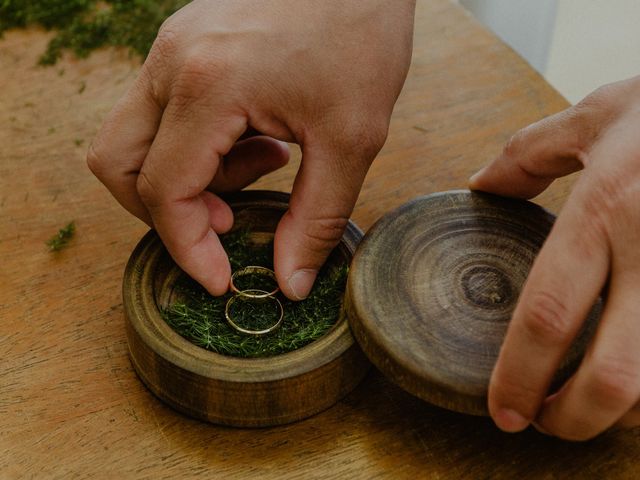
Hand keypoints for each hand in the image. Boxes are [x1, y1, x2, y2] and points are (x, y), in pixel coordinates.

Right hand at [88, 0, 415, 298]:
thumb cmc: (361, 32)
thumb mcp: (351, 138)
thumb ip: (315, 219)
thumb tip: (290, 283)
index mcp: (206, 86)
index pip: (163, 192)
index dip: (188, 247)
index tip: (221, 278)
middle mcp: (171, 63)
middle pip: (119, 165)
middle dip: (167, 212)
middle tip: (229, 221)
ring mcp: (172, 48)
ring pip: (135, 139)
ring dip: (185, 177)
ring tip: (263, 163)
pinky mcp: (186, 44)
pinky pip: (162, 112)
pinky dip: (197, 145)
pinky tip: (258, 136)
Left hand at [469, 75, 639, 439]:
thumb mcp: (593, 117)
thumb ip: (526, 154)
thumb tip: (478, 186)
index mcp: (604, 210)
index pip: (548, 315)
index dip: (518, 375)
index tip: (501, 409)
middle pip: (614, 372)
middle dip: (573, 418)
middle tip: (542, 423)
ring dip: (620, 410)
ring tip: (585, 401)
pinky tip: (630, 369)